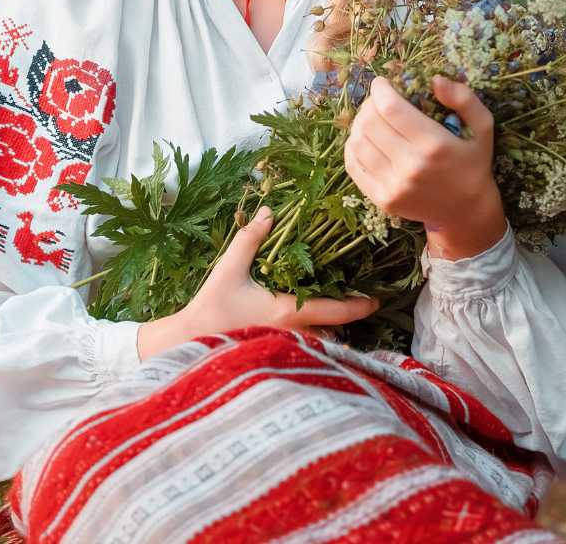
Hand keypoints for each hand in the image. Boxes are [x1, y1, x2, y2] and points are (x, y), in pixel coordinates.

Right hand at [136, 204, 379, 359]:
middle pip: (334, 330)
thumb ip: (250, 239)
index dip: (360, 306)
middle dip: (346, 318)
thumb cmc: (211, 308)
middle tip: (360, 299)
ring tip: (337, 311)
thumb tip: (269, 212)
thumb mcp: (229, 269)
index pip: (336, 311)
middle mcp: (293, 335)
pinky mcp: (275, 354)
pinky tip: (311, 327)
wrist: (188, 345)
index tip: (378, 300)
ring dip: (331, 330)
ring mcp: (285, 348)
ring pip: (321, 342)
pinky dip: (315, 338)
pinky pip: (305, 348)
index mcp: (288, 312)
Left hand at [344, 74, 505, 258]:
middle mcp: (411, 166)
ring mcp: (394, 186)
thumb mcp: (483, 127)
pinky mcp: (382, 199)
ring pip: (358, 142)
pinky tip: (363, 139)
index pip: (391, 108)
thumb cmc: (473, 163)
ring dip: (359, 123)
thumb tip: (435, 80)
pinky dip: (353, 146)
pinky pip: (354, 166)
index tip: (382, 83)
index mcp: (434, 145)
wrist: (466, 212)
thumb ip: (465, 99)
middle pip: (370, 123)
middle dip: (369, 104)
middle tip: (377, 100)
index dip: (380, 89)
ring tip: (370, 118)